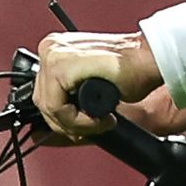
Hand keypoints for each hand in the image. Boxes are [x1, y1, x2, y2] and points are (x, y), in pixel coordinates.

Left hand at [32, 30, 185, 143]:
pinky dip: (80, 121)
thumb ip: (64, 112)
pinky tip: (101, 117)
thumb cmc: (128, 73)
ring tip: (101, 121)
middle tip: (97, 125)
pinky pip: (58, 107)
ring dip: (78, 125)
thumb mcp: (88, 96)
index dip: (63, 119)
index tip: (87, 125)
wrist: (149, 61)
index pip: (42, 97)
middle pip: (42, 104)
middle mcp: (50, 49)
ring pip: (49, 109)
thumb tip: (36, 136)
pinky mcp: (61, 64)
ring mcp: (53, 54)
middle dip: (70, 125)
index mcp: (54, 51)